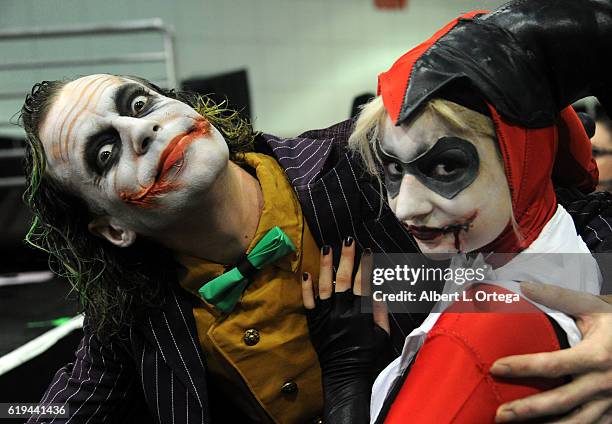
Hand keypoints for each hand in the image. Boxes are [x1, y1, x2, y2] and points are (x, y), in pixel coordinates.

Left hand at [302, 238, 389, 422]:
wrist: (345, 374)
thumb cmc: (366, 355)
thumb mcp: (382, 336)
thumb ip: (381, 313)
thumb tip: (378, 292)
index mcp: (361, 315)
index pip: (364, 285)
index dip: (366, 266)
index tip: (367, 251)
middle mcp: (343, 313)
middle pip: (344, 280)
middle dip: (347, 258)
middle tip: (347, 240)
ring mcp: (327, 317)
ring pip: (325, 287)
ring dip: (326, 266)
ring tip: (327, 248)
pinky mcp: (314, 323)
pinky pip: (309, 303)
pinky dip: (306, 288)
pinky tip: (306, 272)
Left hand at [491, 282, 611, 422]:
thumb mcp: (593, 308)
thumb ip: (558, 298)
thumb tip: (525, 287)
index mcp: (595, 355)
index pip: (552, 364)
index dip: (523, 367)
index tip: (496, 367)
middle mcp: (602, 382)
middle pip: (560, 401)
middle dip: (528, 410)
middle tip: (500, 414)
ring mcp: (610, 402)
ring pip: (577, 422)